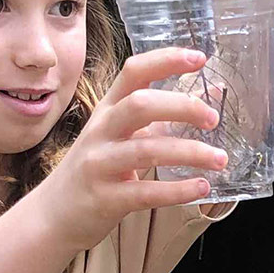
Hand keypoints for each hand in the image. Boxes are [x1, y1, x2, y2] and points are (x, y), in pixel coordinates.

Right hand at [34, 48, 227, 252]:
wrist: (53, 215)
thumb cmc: (97, 167)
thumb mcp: (122, 135)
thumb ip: (163, 116)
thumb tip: (212, 95)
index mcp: (107, 109)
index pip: (134, 72)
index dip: (166, 60)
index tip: (199, 57)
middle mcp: (101, 131)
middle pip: (140, 104)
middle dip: (182, 106)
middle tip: (213, 119)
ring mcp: (100, 163)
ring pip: (147, 150)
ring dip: (190, 153)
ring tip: (220, 159)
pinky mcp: (104, 198)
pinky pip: (145, 192)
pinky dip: (177, 190)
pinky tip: (201, 187)